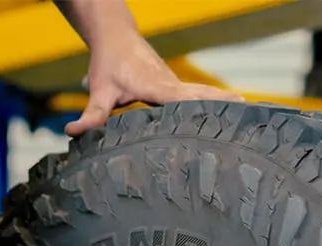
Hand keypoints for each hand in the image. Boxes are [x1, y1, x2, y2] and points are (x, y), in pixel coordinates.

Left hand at [66, 29, 240, 136]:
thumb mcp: (99, 91)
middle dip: (222, 102)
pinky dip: (214, 102)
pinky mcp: (173, 88)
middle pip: (200, 95)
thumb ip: (90, 116)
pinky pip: (196, 97)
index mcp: (155, 86)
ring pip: (201, 94)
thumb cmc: (108, 64)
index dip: (202, 103)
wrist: (115, 36)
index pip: (181, 98)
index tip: (224, 108)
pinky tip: (230, 111)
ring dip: (223, 102)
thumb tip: (73, 133)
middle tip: (248, 111)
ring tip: (249, 113)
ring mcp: (174, 85)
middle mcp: (169, 84)